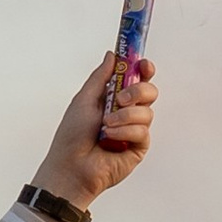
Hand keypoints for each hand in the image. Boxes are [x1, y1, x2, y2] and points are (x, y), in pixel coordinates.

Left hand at [32, 52, 157, 209]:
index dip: (144, 69)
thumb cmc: (71, 136)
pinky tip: (110, 138)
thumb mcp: (84, 99)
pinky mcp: (138, 147)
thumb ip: (100, 77)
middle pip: (149, 91)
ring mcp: (134, 130)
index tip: (143, 65)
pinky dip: (125, 132)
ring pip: (147, 112)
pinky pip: (142, 131)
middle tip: (121, 99)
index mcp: (114, 98)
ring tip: (105, 126)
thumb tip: (112, 55)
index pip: (137, 78)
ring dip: (125, 116)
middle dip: (138, 91)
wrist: (71, 167)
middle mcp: (126, 112)